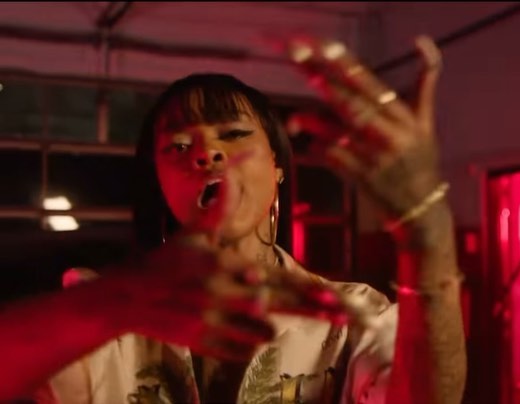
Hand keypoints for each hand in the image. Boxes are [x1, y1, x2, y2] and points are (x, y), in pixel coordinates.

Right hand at [105, 232, 347, 361]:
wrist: (127, 296)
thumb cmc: (164, 261)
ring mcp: (213, 320)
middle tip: (343, 316)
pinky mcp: (202, 342)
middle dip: (314, 311)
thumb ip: (218, 212)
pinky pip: (238, 350)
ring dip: (272, 328)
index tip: (334, 297)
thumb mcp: (192, 234)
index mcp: (226, 264)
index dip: (308, 289)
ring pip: (262, 332)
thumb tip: (229, 178)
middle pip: (280, 306)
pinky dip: (249, 345)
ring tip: (273, 323)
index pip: (277, 278)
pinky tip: (255, 338)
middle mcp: (224, 292)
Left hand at [285, 36, 448, 233]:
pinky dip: (318, 152)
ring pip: (338, 134)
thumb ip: (424, 82)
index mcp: (404, 117)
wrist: (422, 209)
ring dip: (314, 123)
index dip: (348, 67)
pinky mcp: (362, 179)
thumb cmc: (421, 159)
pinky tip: (308, 147)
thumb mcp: (426, 121)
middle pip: (350, 104)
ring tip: (295, 120)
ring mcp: (375, 158)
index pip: (372, 86)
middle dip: (323, 84)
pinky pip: (333, 160)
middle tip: (298, 67)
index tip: (325, 49)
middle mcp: (391, 134)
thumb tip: (422, 40)